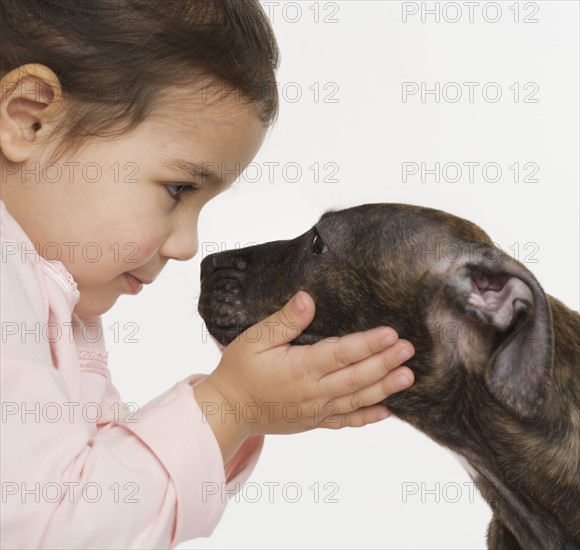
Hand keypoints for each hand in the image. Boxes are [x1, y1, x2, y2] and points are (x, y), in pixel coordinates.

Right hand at [193, 291, 414, 461]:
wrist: (228, 411)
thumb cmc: (240, 370)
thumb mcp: (255, 339)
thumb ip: (284, 321)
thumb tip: (307, 299)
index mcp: (299, 368)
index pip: (341, 354)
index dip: (367, 344)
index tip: (391, 334)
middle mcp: (313, 392)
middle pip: (356, 378)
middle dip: (384, 363)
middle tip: (409, 350)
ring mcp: (316, 410)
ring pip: (356, 400)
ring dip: (384, 388)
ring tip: (408, 377)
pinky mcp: (314, 421)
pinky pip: (345, 421)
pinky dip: (366, 417)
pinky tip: (387, 412)